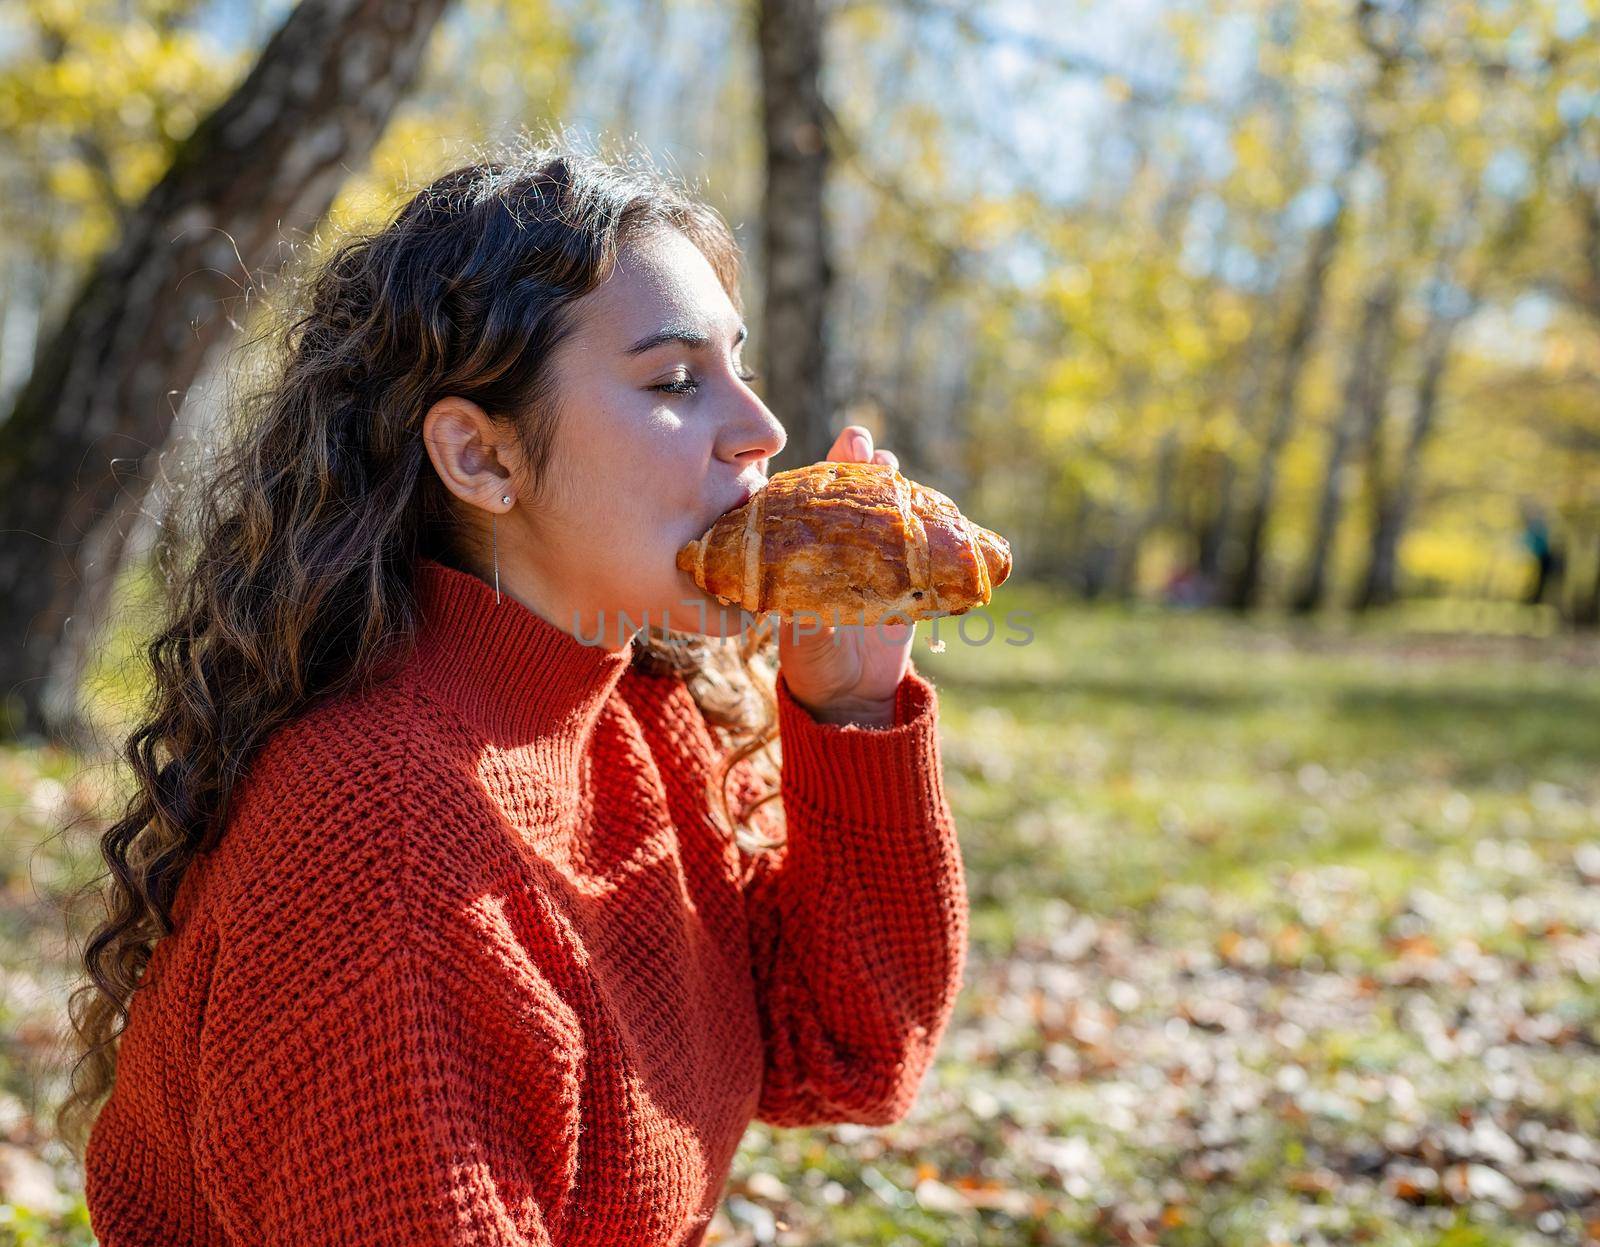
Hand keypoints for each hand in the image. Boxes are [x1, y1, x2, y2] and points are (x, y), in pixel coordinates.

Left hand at [774, 425, 913, 726]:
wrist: (852, 697)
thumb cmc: (813, 664)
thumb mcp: (804, 641)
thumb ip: (807, 620)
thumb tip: (800, 603)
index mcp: (812, 551)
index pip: (820, 499)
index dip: (831, 468)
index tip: (843, 444)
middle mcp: (848, 547)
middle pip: (860, 495)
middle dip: (865, 464)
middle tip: (863, 443)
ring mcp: (882, 562)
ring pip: (894, 514)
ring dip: (898, 488)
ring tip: (892, 466)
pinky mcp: (913, 584)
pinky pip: (928, 553)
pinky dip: (939, 534)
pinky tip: (947, 516)